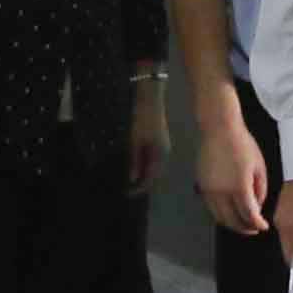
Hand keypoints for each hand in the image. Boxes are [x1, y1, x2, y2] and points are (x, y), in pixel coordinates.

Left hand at [123, 70, 168, 191]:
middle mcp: (164, 154)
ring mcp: (163, 147)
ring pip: (153, 168)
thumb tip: (132, 179)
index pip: (150, 179)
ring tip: (130, 181)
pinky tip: (136, 166)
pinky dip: (144, 165)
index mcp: (160, 155)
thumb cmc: (142, 119)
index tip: (127, 194)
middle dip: (141, 183)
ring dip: (143, 175)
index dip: (139, 189)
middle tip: (127, 189)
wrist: (150, 98)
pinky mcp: (159, 142)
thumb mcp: (134, 141)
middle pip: (154, 175)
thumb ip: (134, 161)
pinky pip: (153, 159)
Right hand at [190, 99, 272, 235]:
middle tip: (254, 228)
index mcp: (239, 186)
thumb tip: (258, 206)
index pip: (249, 215)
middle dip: (245, 228)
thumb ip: (260, 189)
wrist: (219, 129)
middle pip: (232, 221)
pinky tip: (229, 211)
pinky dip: (221, 214)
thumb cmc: (242, 144)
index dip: (258, 224)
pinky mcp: (202, 185)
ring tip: (242, 223)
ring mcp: (209, 190)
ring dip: (231, 224)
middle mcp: (222, 192)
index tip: (263, 226)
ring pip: (219, 217)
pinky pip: (211, 207)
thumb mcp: (259, 166)